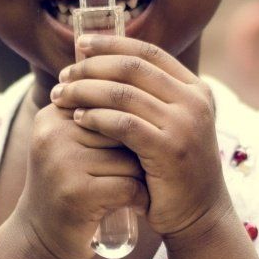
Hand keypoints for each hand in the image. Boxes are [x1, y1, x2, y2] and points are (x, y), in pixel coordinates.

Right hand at [12, 95, 149, 258]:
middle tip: (134, 172)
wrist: (41, 235)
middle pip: (123, 129)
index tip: (128, 150)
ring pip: (131, 158)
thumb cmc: (70, 184)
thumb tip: (138, 70)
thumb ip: (94, 111)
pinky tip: (134, 206)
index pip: (111, 104)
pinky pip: (129, 186)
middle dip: (137, 152)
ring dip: (142, 177)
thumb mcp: (72, 141)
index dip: (130, 129)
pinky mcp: (76, 193)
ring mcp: (62, 163)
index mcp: (52, 114)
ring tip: (129, 189)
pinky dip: (140, 199)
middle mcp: (53, 134)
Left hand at [50, 35, 231, 245]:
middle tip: (64, 75)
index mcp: (194, 88)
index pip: (148, 52)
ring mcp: (184, 125)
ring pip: (123, 94)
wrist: (197, 214)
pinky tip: (77, 119)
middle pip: (132, 68)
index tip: (80, 44)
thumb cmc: (171, 167)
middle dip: (92, 68)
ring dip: (85, 92)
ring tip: (61, 97)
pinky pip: (123, 124)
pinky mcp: (169, 150)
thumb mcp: (168, 123)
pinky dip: (96, 118)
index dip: (111, 44)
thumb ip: (147, 96)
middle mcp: (194, 101)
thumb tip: (99, 62)